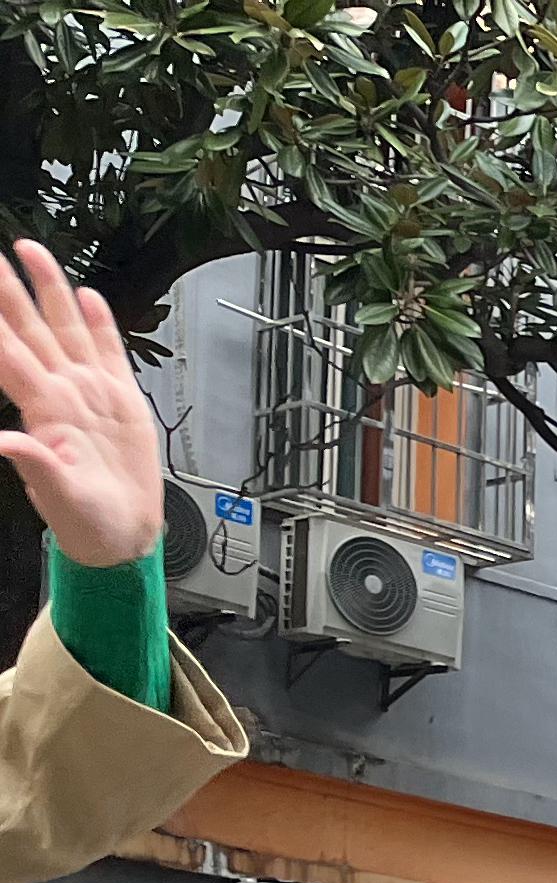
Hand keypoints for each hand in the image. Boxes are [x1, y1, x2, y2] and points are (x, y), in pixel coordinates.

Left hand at [0, 241, 166, 567]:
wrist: (122, 535)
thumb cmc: (87, 521)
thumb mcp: (59, 498)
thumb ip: (35, 464)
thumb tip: (3, 442)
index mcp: (44, 410)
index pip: (9, 353)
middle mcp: (63, 392)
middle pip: (31, 329)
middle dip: (10, 290)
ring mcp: (91, 393)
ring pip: (65, 329)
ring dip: (49, 290)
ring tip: (31, 250)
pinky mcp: (122, 401)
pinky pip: (108, 353)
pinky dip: (100, 324)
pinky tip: (88, 297)